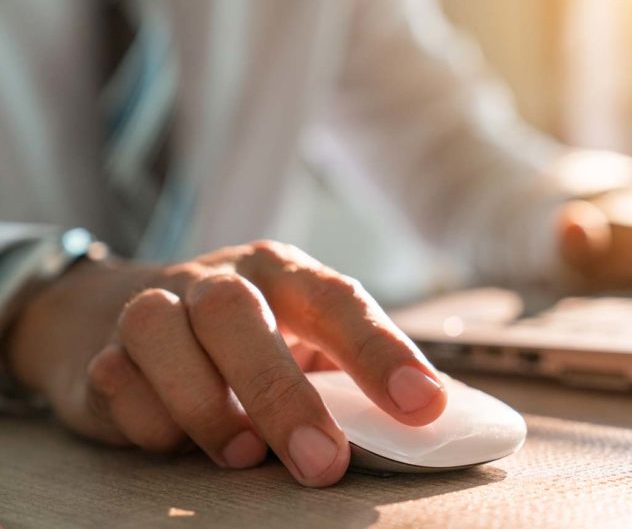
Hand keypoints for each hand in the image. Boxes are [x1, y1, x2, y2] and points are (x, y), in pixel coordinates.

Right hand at [5, 240, 446, 486]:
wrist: (113, 310)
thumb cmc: (241, 336)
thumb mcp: (295, 337)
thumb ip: (341, 373)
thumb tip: (417, 427)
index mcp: (282, 273)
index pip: (338, 299)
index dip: (382, 351)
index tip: (422, 406)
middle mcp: (218, 281)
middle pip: (238, 314)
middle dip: (282, 395)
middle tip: (322, 464)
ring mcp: (155, 309)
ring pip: (162, 333)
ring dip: (205, 404)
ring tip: (241, 452)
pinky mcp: (103, 352)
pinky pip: (116, 379)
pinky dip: (149, 420)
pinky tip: (174, 440)